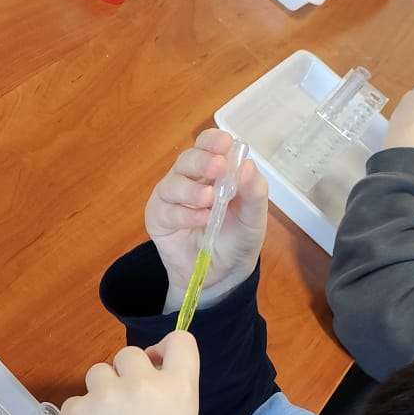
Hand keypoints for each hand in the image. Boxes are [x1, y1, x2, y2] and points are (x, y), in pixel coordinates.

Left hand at [57, 335, 198, 414]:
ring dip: (101, 391)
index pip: (181, 341)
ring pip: (98, 372)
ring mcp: (104, 394)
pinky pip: (77, 401)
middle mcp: (141, 383)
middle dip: (127, 372)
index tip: (158, 359)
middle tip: (126, 403)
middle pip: (129, 353)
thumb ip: (170, 399)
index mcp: (178, 389)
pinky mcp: (74, 409)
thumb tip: (152, 380)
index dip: (166, 347)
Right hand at [146, 130, 266, 309]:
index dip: (213, 141)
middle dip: (202, 161)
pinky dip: (185, 214)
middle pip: (187, 159)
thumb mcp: (254, 215)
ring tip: (210, 200)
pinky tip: (202, 219)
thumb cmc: (238, 237)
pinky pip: (166, 211)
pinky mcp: (158, 219)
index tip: (226, 142)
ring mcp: (170, 198)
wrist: (225, 273)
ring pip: (172, 184)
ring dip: (191, 189)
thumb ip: (254, 192)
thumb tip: (246, 166)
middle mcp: (187, 178)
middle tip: (218, 167)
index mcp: (211, 170)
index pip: (206, 145)